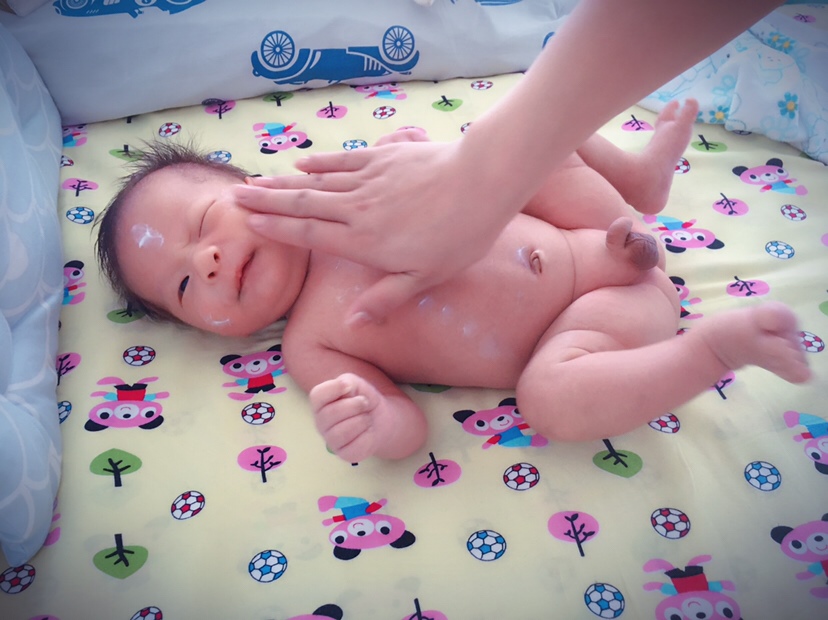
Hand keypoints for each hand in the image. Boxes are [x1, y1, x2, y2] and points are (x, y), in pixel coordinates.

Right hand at [234, 131, 510, 324]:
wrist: (481, 182)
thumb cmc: (459, 237)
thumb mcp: (424, 279)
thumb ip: (384, 300)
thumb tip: (350, 325)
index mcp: (363, 242)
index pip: (309, 235)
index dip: (276, 229)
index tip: (247, 223)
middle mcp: (357, 209)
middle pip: (302, 205)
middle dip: (266, 201)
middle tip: (234, 197)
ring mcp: (368, 179)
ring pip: (316, 181)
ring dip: (282, 181)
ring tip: (254, 181)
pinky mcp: (384, 157)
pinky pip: (343, 159)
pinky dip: (319, 162)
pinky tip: (301, 162)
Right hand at [309, 373, 389, 462]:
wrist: (380, 420)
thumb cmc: (363, 400)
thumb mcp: (356, 384)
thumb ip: (348, 382)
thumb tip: (346, 387)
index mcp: (320, 404)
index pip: (317, 395)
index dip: (333, 389)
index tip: (350, 386)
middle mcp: (322, 423)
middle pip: (330, 414)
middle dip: (353, 406)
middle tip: (365, 402)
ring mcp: (331, 441)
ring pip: (342, 432)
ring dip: (361, 421)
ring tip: (367, 418)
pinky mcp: (345, 454)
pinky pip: (355, 445)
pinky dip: (367, 435)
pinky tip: (368, 431)